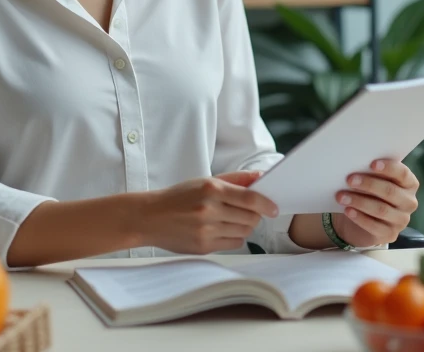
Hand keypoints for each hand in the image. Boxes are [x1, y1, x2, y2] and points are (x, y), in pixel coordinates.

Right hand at [140, 171, 279, 254]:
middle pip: (250, 218)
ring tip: (231, 219)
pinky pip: (233, 244)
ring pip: (244, 232)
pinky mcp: (203, 246)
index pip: (250, 198)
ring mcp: (206, 230)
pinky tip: (222, 230)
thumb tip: (260, 176)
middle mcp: (209, 210)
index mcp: (211, 189)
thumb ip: (235, 179)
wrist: (149, 217)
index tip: (274, 208)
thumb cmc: (178, 197)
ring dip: (244, 226)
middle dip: (254, 215)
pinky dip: (234, 237)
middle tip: (248, 211)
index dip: (266, 204)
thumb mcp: (204, 181)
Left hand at [331, 159, 418, 247]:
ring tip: (341, 196)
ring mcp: (402, 220)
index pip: (402, 173)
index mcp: (409, 183)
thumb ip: (371, 172)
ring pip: (381, 209)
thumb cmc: (369, 192)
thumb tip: (356, 165)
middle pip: (390, 191)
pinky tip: (347, 210)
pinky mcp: (390, 234)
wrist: (363, 219)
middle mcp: (409, 202)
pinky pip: (375, 226)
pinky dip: (359, 217)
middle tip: (349, 179)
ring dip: (359, 201)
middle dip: (368, 184)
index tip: (372, 164)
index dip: (388, 168)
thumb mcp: (373, 180)